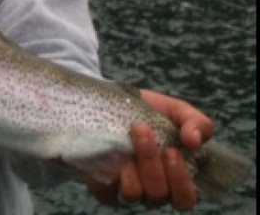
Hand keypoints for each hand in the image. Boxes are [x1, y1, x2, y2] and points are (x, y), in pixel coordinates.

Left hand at [85, 89, 213, 210]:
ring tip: (126, 135)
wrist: (112, 101)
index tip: (171, 151)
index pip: (184, 198)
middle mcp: (151, 190)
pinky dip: (109, 169)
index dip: (180, 180)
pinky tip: (109, 148)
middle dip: (151, 162)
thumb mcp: (178, 111)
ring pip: (132, 194)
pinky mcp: (102, 186)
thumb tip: (195, 141)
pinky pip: (106, 188)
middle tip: (143, 130)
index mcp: (174, 179)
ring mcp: (126, 190)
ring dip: (131, 165)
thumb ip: (197, 123)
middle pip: (158, 194)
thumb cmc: (151, 111)